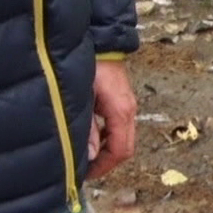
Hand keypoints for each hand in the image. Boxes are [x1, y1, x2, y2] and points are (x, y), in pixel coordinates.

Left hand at [86, 59, 135, 179]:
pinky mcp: (122, 100)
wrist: (102, 39)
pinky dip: (107, 137)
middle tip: (84, 168)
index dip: (103, 167)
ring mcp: (127, 105)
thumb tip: (90, 156)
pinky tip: (90, 136)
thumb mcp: (83, 97)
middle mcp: (129, 110)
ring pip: (122, 138)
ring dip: (106, 150)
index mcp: (121, 112)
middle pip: (124, 148)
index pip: (120, 151)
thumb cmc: (91, 65)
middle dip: (106, 162)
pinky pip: (118, 126)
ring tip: (85, 155)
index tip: (85, 174)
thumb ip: (86, 127)